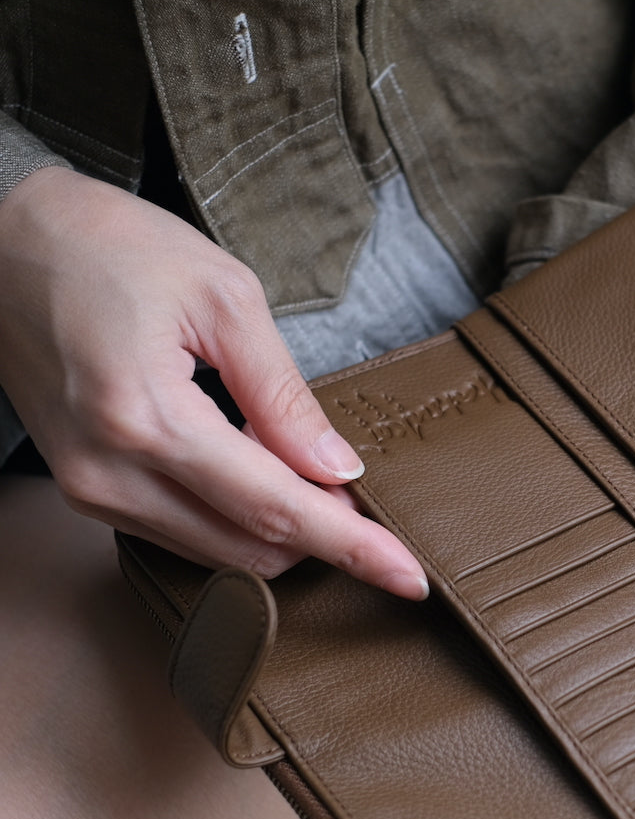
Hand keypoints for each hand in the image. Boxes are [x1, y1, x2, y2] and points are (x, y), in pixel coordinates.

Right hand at [0, 167, 427, 598]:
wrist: (5, 240)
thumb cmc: (112, 247)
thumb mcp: (223, 297)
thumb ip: (283, 394)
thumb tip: (337, 468)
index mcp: (147, 418)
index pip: (276, 509)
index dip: (353, 547)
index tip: (409, 577)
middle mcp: (110, 474)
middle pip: (251, 550)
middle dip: (322, 537)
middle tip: (362, 495)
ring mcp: (91, 489)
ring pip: (219, 553)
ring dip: (280, 530)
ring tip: (312, 475)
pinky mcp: (87, 488)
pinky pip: (182, 534)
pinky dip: (236, 519)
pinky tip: (261, 475)